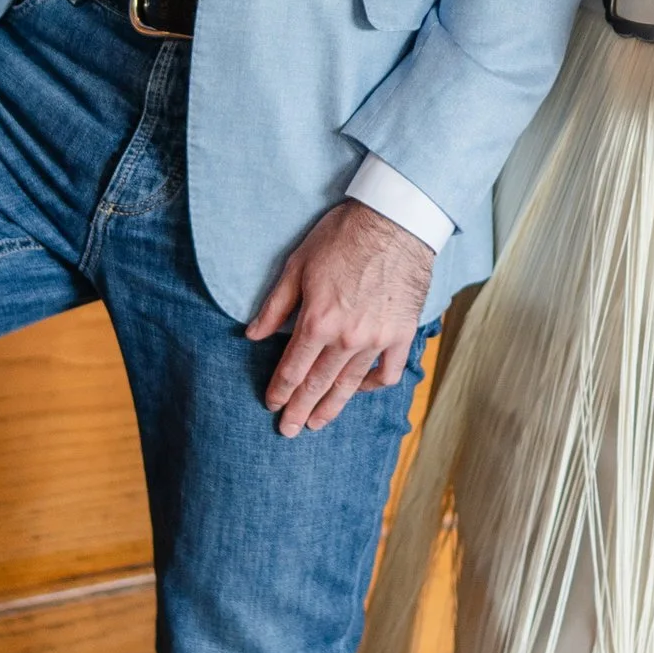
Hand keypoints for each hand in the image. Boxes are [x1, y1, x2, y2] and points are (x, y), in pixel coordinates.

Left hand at [250, 202, 432, 436]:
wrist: (394, 222)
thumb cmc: (342, 237)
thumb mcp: (297, 265)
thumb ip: (275, 306)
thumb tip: (252, 335)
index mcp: (317, 321)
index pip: (292, 368)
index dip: (279, 390)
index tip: (271, 404)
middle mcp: (346, 338)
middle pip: (317, 384)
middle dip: (299, 409)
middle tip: (288, 430)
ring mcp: (377, 340)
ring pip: (349, 385)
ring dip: (331, 407)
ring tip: (318, 423)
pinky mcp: (401, 335)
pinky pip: (387, 372)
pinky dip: (372, 386)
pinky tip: (358, 389)